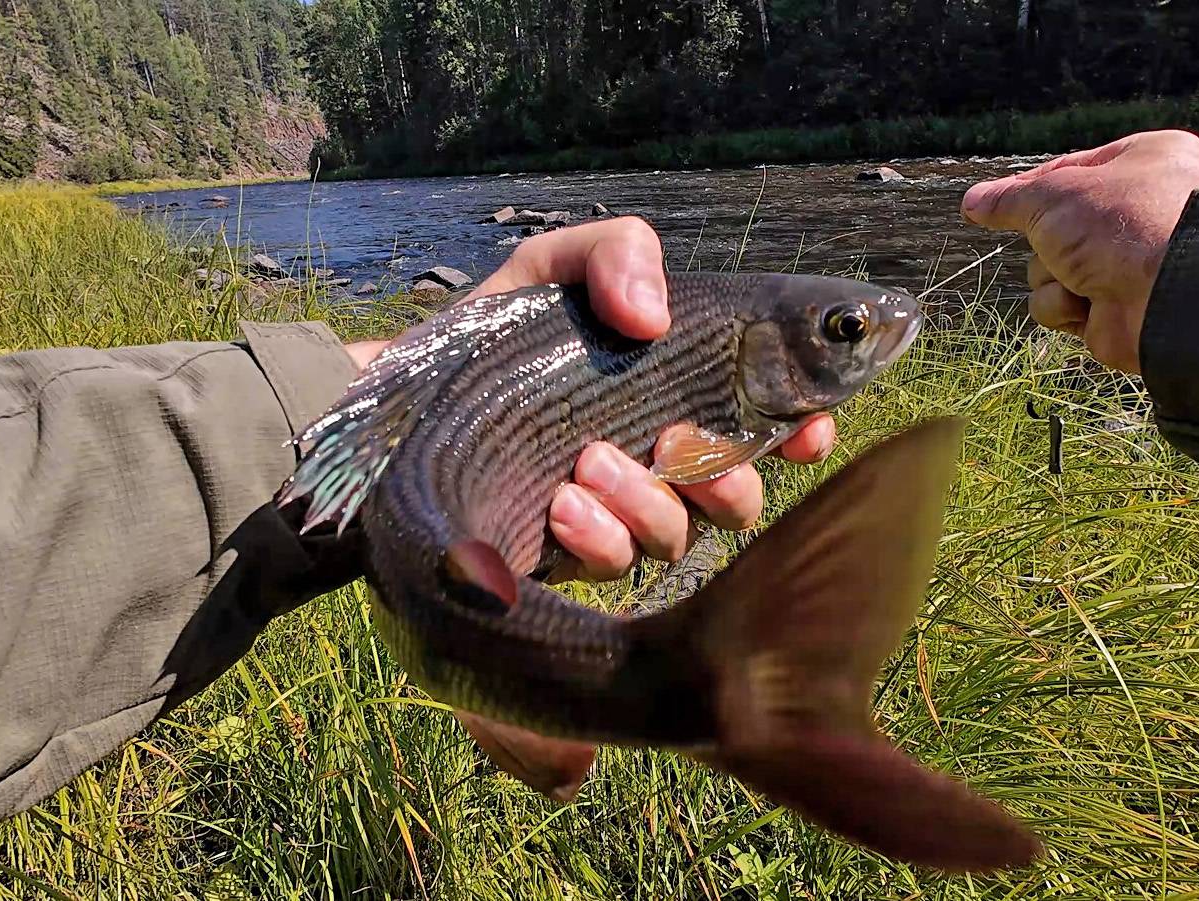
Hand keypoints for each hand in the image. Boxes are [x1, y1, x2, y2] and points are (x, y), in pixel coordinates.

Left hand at [343, 216, 835, 582]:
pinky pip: (610, 567)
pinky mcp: (565, 563)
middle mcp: (657, 465)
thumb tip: (654, 315)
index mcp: (675, 397)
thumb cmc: (488, 339)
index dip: (802, 431)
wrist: (390, 406)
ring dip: (647, 504)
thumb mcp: (551, 266)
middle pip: (736, 499)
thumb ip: (616, 254)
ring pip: (676, 538)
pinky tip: (561, 506)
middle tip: (675, 443)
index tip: (807, 430)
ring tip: (587, 466)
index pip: (767, 426)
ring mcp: (615, 519)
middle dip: (725, 480)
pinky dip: (597, 536)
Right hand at [959, 129, 1198, 373]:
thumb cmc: (1121, 224)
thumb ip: (1009, 199)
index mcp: (1145, 162)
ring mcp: (1126, 264)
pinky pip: (1061, 304)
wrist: (1166, 295)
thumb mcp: (1053, 195)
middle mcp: (1141, 212)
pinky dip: (1063, 305)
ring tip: (1081, 276)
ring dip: (1052, 275)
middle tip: (1062, 242)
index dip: (1033, 188)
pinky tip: (1086, 304)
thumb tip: (972, 203)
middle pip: (1055, 224)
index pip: (1071, 170)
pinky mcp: (1112, 310)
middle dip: (1048, 240)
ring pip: (1050, 268)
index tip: (998, 200)